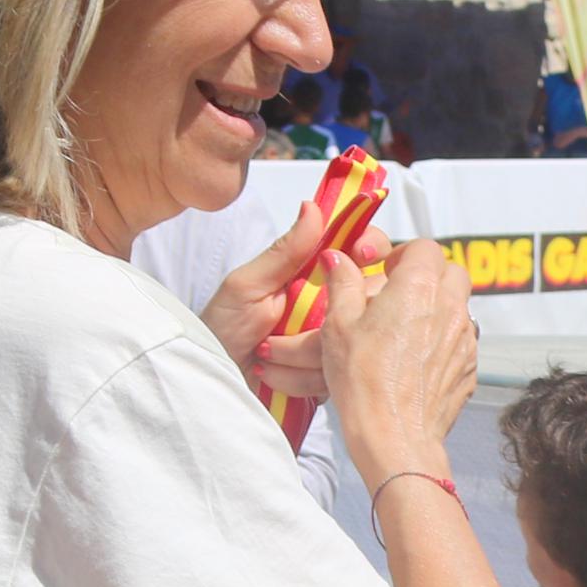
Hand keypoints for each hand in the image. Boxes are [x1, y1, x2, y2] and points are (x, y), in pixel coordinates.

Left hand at [197, 186, 380, 395]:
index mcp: (315, 275)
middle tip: (290, 323)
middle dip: (329, 315)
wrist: (214, 378)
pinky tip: (276, 376)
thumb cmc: (223, 328)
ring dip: (304, 351)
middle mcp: (333, 305)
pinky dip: (302, 377)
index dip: (371, 246)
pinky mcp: (333, 375)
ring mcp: (337, 342)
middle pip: (369, 298)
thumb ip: (286, 251)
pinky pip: (338, 373)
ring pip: (353, 340)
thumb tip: (312, 207)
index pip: (361, 250)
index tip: (363, 251)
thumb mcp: (248, 285)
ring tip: (267, 352)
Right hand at [326, 240, 479, 494]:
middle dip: (428, 276)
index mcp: (418, 286)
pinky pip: (461, 341)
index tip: (385, 269)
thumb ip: (342, 282)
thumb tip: (338, 259)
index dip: (404, 254)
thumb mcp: (338, 324)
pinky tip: (416, 359)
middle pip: (452, 273)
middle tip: (399, 293)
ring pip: (459, 307)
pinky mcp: (469, 368)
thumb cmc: (363, 379)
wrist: (394, 434)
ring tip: (406, 328)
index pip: (424, 248)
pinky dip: (443, 341)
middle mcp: (450, 308)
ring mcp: (465, 339)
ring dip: (437, 308)